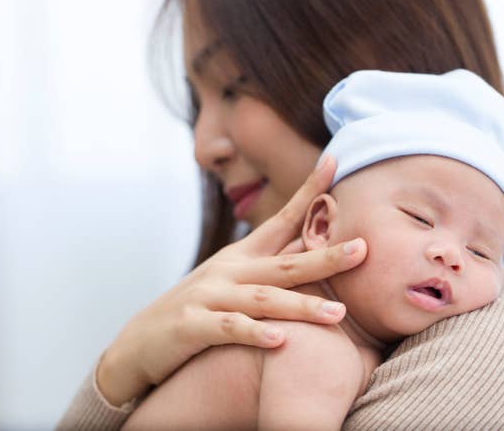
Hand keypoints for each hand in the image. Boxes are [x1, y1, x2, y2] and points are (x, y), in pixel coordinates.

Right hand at [96, 156, 366, 405]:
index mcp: (242, 256)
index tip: (335, 161)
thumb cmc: (198, 310)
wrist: (140, 343)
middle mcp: (228, 270)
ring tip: (338, 313)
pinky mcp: (192, 327)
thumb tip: (316, 253)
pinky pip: (228, 329)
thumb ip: (271, 269)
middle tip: (363, 249)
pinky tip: (281, 342)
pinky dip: (254, 333)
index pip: (281, 219)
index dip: (308, 190)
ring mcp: (209, 296)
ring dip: (301, 305)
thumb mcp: (233, 282)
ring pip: (262, 299)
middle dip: (324, 256)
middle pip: (284, 262)